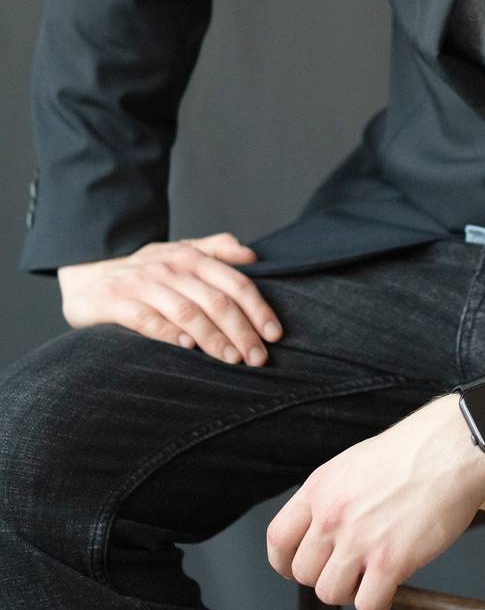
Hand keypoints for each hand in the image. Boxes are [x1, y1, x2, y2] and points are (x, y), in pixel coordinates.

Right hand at [58, 232, 282, 365]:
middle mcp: (170, 267)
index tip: (275, 334)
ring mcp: (143, 284)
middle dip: (242, 331)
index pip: (235, 282)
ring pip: (187, 311)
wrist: (86, 279)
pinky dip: (168, 333)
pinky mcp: (116, 302)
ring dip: (213, 337)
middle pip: (216, 300)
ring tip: (232, 359)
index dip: (258, 308)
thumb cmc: (144, 271)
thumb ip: (216, 249)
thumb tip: (252, 256)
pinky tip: (187, 349)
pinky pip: (146, 319)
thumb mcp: (179, 252)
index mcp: (191, 257)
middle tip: (258, 358)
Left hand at [266, 394, 484, 609]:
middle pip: (304, 573)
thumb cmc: (414, 451)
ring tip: (373, 578)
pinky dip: (379, 603)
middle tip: (351, 571)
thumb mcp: (354, 464)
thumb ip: (333, 497)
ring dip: (352, 592)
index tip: (297, 569)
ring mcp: (358, 540)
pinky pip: (368, 605)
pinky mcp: (389, 561)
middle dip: (326, 577)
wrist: (453, 447)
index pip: (278, 539)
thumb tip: (323, 532)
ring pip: (330, 593)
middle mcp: (331, 515)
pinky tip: (393, 587)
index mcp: (320, 488)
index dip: (285, 562)